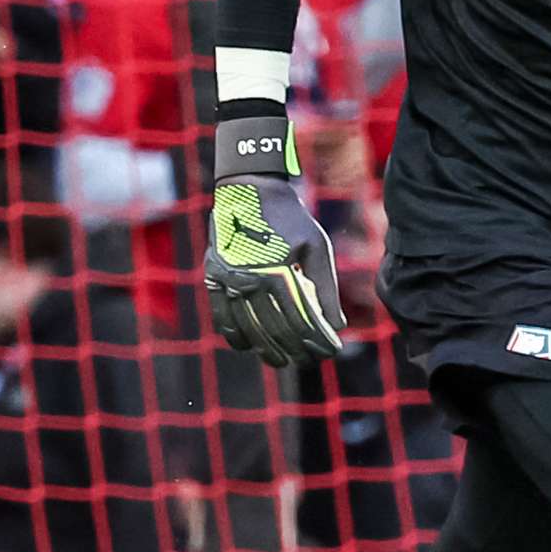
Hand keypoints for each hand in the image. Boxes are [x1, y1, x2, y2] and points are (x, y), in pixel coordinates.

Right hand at [204, 106, 345, 365]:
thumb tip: (337, 325)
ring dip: (267, 350)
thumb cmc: (290, 219)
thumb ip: (326, 287)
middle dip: (298, 350)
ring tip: (282, 361)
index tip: (331, 351)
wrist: (249, 190)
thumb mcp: (317, 247)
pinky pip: (221, 316)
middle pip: (276, 330)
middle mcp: (250, 280)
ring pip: (249, 329)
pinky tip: (248, 347)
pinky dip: (235, 336)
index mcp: (278, 273)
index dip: (318, 341)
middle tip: (311, 360)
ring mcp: (228, 280)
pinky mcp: (213, 277)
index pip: (301, 321)